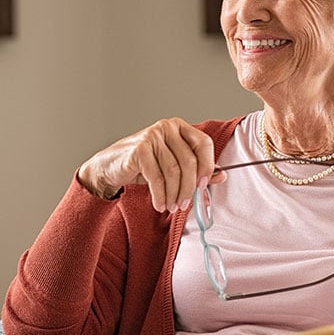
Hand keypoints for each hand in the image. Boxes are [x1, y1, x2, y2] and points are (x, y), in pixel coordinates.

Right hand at [77, 117, 224, 211]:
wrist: (110, 167)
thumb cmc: (144, 165)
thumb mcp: (173, 166)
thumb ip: (198, 169)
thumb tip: (222, 175)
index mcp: (179, 127)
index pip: (204, 143)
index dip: (208, 165)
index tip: (204, 185)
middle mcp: (167, 127)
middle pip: (189, 161)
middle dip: (189, 187)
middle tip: (185, 204)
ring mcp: (152, 136)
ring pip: (173, 172)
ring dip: (175, 194)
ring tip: (172, 207)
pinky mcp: (139, 150)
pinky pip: (157, 178)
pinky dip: (161, 195)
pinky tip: (160, 204)